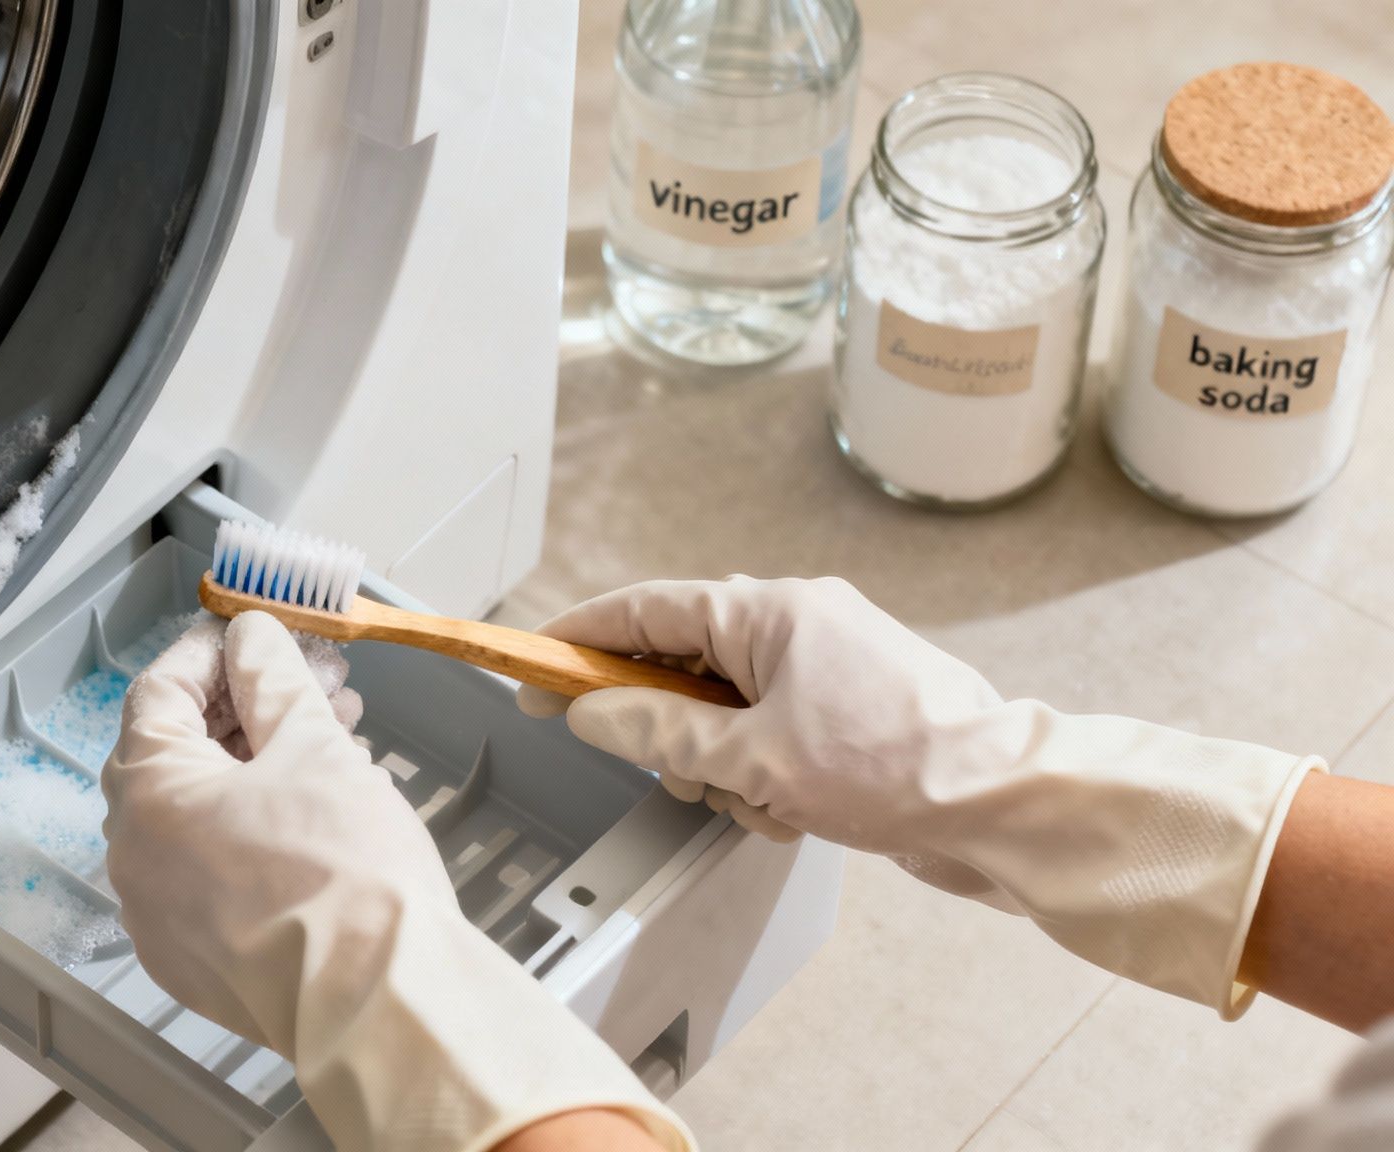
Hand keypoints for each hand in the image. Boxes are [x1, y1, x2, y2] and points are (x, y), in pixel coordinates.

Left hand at [104, 612, 689, 1151]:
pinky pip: (209, 874)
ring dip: (256, 768)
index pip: (160, 694)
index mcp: (148, 794)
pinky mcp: (194, 962)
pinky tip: (315, 812)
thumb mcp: (313, 746)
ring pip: (197, 816)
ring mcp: (158, 918)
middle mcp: (133, 857)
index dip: (211, 652)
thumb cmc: (346, 870)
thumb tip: (252, 638)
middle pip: (178, 755)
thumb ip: (272, 679)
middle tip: (312, 682)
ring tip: (335, 738)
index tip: (252, 631)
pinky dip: (249, 832)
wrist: (379, 1000)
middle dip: (248, 708)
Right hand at [519, 577, 1320, 1017]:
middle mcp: (795, 626)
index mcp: (769, 611)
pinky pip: (767, 741)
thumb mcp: (752, 758)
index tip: (532, 667)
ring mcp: (824, 669)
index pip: (646, 611)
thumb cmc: (900, 765)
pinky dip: (764, 781)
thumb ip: (659, 732)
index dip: (580, 641)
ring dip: (725, 770)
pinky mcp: (847, 715)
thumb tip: (592, 712)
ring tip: (767, 801)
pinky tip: (796, 812)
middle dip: (672, 734)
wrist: (1006, 806)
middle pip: (681, 669)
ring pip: (723, 717)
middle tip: (687, 775)